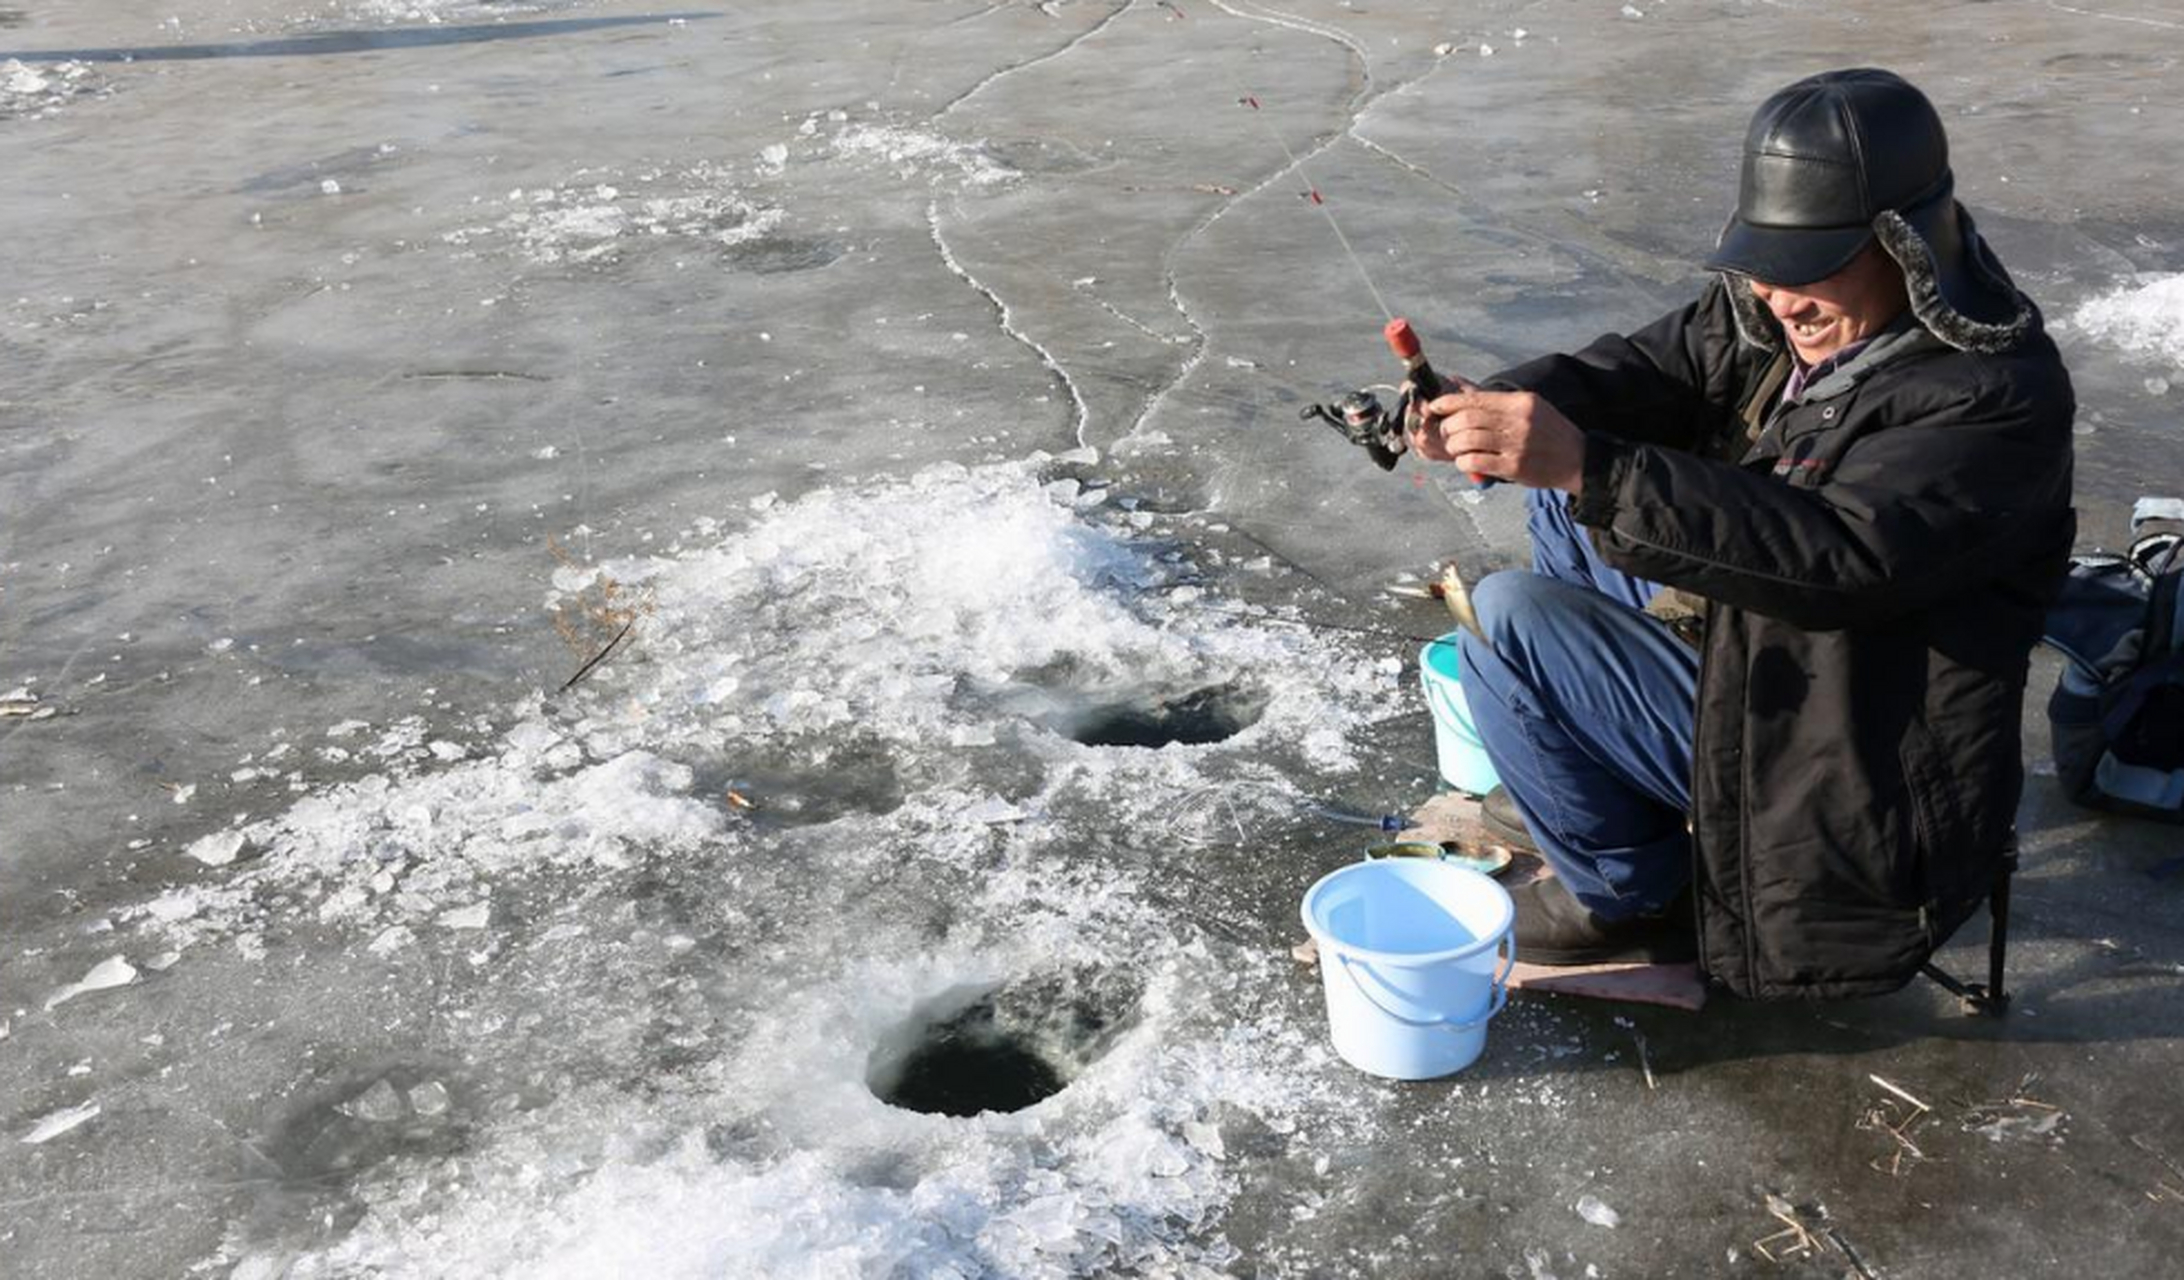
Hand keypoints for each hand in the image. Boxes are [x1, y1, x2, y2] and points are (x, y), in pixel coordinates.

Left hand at [1409, 386, 1585, 492]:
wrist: (1579, 459)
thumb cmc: (1550, 433)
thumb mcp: (1531, 408)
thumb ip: (1498, 403)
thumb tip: (1462, 392)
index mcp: (1520, 402)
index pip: (1475, 399)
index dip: (1448, 403)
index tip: (1434, 407)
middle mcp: (1518, 421)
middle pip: (1466, 419)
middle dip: (1448, 426)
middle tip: (1446, 433)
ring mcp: (1516, 445)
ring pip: (1467, 441)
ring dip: (1454, 446)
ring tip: (1456, 448)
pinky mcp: (1514, 467)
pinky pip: (1475, 462)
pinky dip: (1463, 462)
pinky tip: (1466, 462)